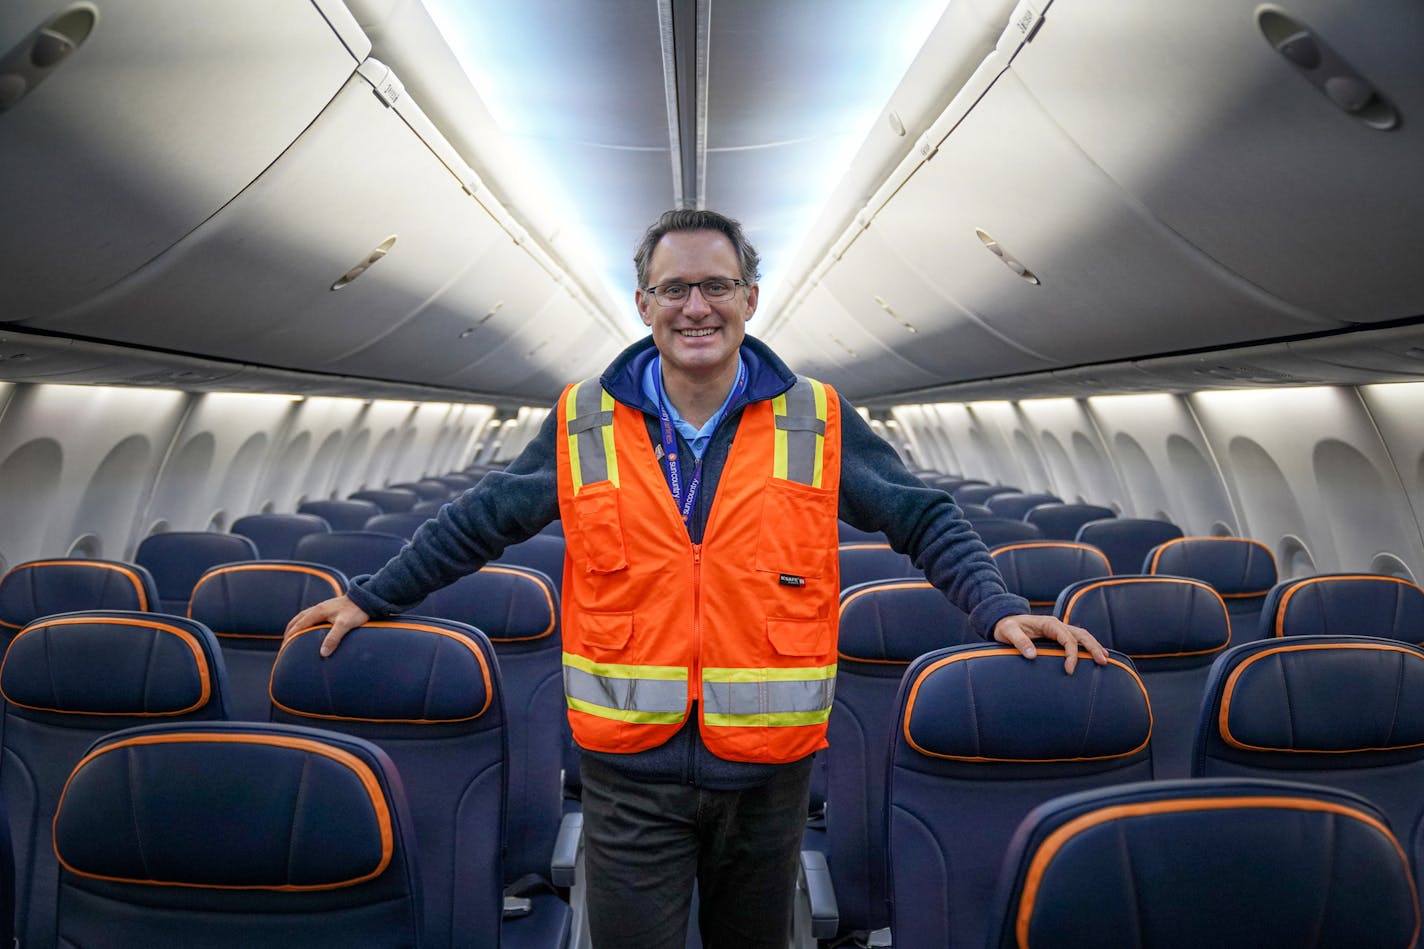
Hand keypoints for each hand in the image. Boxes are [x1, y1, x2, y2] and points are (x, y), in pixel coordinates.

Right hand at [283, 595, 370, 657]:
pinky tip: (308, 628)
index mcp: (318, 611)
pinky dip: (304, 623)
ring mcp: (323, 607)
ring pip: (303, 617)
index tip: (284, 648)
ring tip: (291, 637)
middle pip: (297, 620)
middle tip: (284, 645)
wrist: (366, 598)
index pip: (298, 626)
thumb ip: (333, 638)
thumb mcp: (345, 625)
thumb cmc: (356, 611)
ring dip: (295, 626)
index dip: (290, 637)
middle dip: (289, 632)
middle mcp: (317, 608)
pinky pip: (310, 616)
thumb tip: (322, 653)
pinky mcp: (328, 609)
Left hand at [992, 613, 1107, 673]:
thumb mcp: (1008, 632)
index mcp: (1048, 623)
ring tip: (1105, 659)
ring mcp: (1058, 629)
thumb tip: (1033, 655)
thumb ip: (1019, 642)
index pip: (1067, 638)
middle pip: (1081, 634)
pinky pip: (1076, 639)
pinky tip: (1094, 655)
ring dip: (1094, 646)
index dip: (1071, 654)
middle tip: (1103, 661)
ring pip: (1082, 636)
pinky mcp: (1057, 635)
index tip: (1069, 670)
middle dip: (1093, 647)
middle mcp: (1056, 625)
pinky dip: (1087, 646)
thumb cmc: (1005, 627)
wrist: (1003, 621)